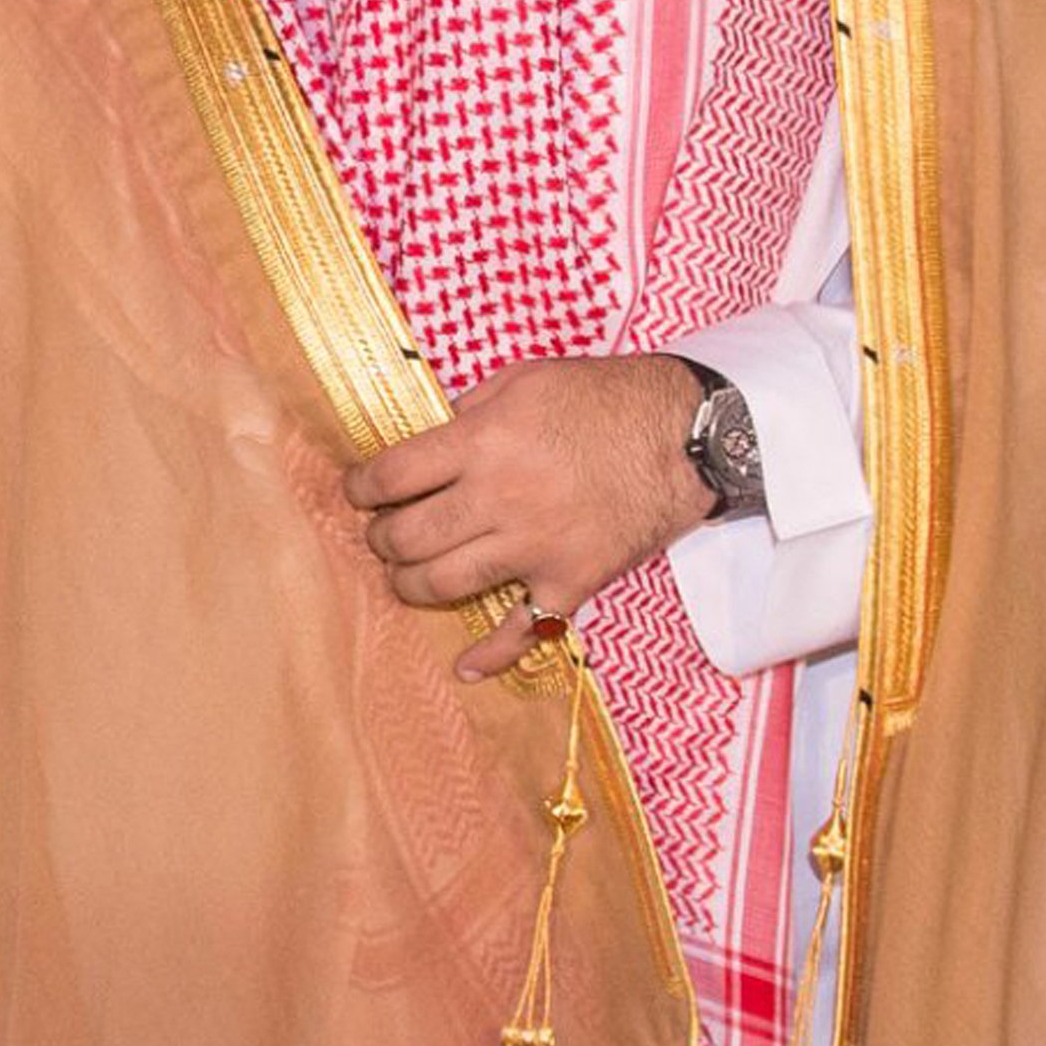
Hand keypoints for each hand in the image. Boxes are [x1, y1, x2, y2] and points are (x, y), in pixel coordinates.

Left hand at [342, 354, 710, 680]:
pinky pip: (523, 630)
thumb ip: (467, 410)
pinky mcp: (571, 580)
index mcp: (482, 443)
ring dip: (410, 584)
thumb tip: (425, 441)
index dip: (361, 488)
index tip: (357, 491)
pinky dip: (491, 655)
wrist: (688, 435)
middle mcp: (500, 499)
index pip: (392, 476)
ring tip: (404, 574)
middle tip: (381, 533)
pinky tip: (465, 666)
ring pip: (444, 583)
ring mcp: (535, 546)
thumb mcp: (524, 379)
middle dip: (381, 538)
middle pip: (408, 536)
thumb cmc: (603, 398)